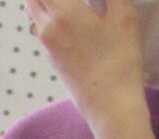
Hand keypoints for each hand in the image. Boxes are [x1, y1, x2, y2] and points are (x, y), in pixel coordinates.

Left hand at [27, 0, 147, 129]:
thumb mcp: (125, 16)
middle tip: (68, 0)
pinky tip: (62, 12)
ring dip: (42, 1)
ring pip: (33, 13)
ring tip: (63, 4)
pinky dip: (46, 14)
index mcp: (64, 12)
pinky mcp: (52, 60)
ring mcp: (47, 46)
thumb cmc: (121, 61)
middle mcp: (48, 28)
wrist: (110, 107)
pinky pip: (41, 29)